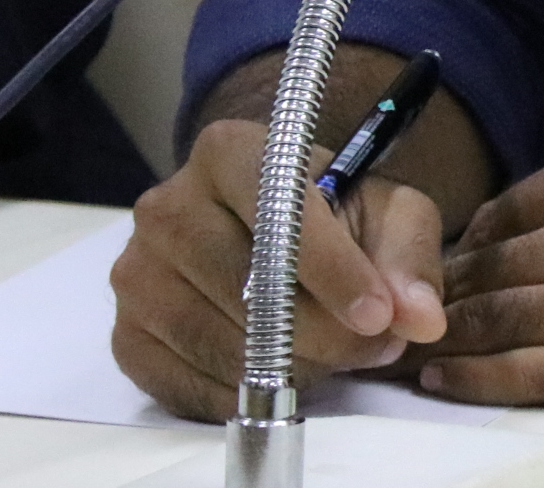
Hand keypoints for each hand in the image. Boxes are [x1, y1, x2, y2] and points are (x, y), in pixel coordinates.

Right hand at [110, 117, 448, 420]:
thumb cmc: (335, 217)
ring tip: (333, 356)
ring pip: (218, 341)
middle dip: (322, 331)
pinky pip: (186, 383)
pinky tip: (281, 374)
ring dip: (289, 366)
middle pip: (245, 287)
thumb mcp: (390, 215)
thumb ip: (410, 258)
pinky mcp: (125, 335)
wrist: (275, 234)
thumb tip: (419, 316)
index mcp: (229, 152)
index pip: (276, 211)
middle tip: (371, 346)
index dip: (331, 270)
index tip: (377, 315)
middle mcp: (166, 206)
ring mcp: (136, 273)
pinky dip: (244, 392)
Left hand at [421, 148, 543, 405]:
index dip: (465, 243)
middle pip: (488, 270)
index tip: (446, 264)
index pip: (501, 212)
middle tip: (412, 311)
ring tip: (416, 349)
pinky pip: (528, 375)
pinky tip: (443, 381)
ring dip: (449, 337)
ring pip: (496, 321)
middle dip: (442, 293)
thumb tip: (525, 230)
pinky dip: (476, 380)